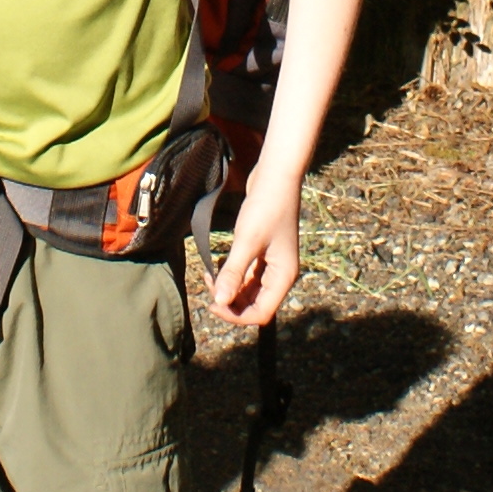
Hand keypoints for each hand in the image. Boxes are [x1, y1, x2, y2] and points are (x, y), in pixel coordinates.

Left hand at [204, 170, 302, 331]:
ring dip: (229, 287)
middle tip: (208, 285)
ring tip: (210, 275)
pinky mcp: (264, 252)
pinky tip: (217, 266)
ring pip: (249, 289)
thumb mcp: (246, 241)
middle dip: (230, 301)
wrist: (276, 176)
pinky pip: (248, 274)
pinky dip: (233, 274)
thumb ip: (233, 273)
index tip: (212, 304)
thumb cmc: (265, 207)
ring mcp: (273, 263)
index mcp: (283, 277)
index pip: (261, 313)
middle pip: (254, 304)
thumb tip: (220, 302)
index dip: (236, 315)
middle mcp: (281, 274)